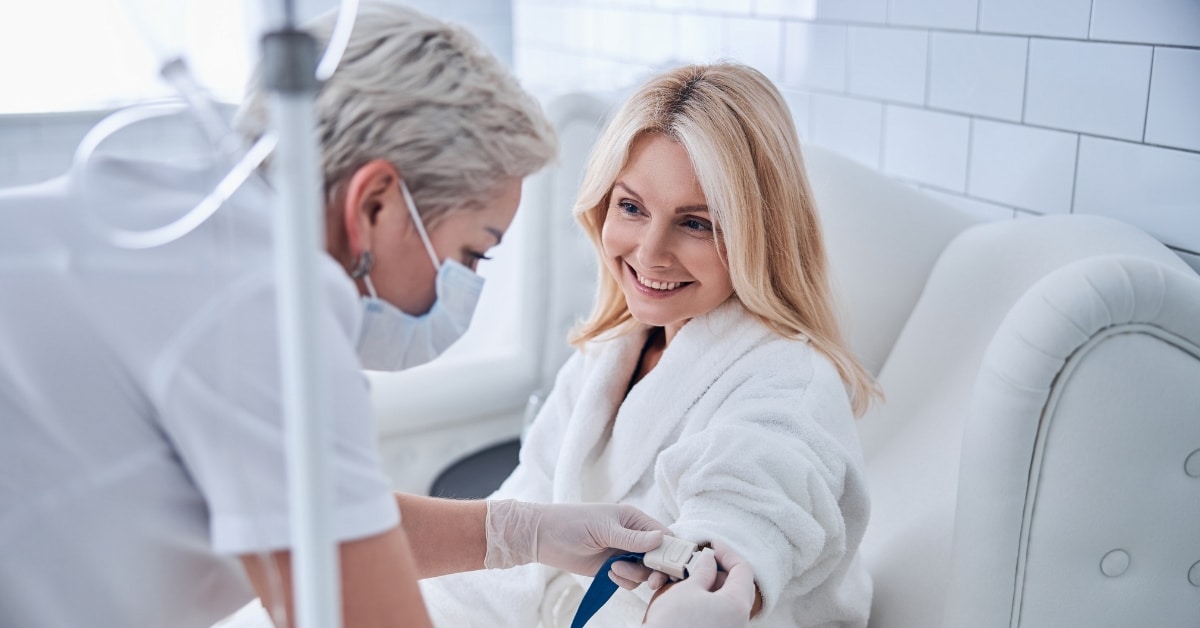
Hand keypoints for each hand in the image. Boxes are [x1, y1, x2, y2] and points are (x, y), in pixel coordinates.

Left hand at [483, 500, 666, 579]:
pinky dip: (623, 581)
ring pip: (644, 571)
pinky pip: (629, 580)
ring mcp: (623, 553)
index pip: (663, 535)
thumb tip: (660, 539)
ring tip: (614, 569)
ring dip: (634, 574)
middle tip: (651, 580)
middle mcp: (632, 536)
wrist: (543, 537)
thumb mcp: (603, 528)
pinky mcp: (612, 568)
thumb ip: (632, 538)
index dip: (670, 551)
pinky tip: (608, 573)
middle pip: (658, 557)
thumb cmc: (571, 522)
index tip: (668, 565)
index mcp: (634, 519)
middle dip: (656, 569)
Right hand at [642, 545, 755, 627]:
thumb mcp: (686, 589)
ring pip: (727, 603)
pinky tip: (690, 600)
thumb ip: (703, 571)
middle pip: (737, 587)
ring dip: (711, 588)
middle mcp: (740, 622)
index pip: (743, 570)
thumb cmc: (671, 624)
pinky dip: (708, 604)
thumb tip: (709, 561)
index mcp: (736, 606)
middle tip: (699, 564)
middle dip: (718, 572)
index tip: (713, 545)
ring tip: (690, 582)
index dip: (728, 553)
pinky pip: (720, 616)